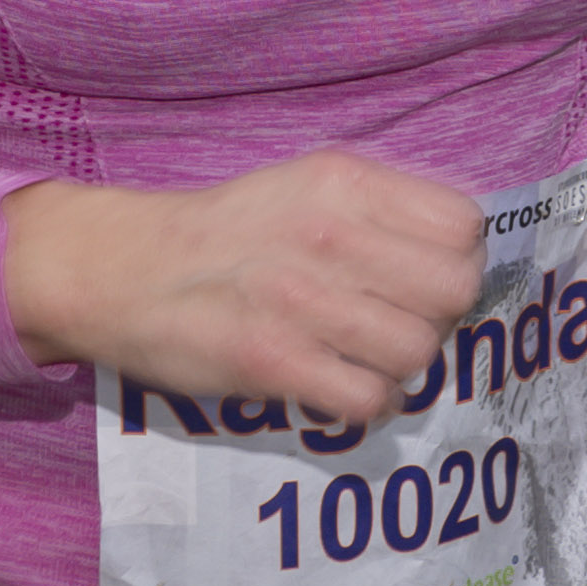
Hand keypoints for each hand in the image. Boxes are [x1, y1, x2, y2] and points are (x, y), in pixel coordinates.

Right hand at [2, 152, 484, 433]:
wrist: (123, 269)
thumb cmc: (228, 231)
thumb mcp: (305, 186)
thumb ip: (379, 210)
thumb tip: (458, 254)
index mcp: (344, 182)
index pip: (464, 225)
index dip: (455, 259)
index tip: (423, 277)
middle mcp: (330, 233)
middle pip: (453, 291)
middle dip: (439, 316)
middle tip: (400, 322)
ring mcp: (301, 299)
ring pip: (417, 350)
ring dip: (400, 366)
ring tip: (365, 357)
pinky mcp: (272, 361)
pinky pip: (367, 398)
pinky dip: (364, 403)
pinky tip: (339, 388)